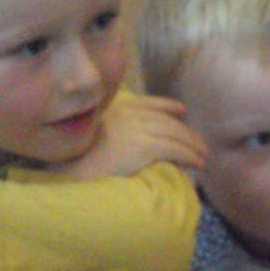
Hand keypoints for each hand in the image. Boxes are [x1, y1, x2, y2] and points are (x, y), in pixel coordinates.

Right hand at [56, 95, 205, 178]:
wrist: (67, 167)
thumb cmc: (73, 157)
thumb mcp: (90, 133)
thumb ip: (109, 130)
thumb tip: (126, 142)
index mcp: (116, 109)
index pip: (149, 103)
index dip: (167, 106)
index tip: (182, 110)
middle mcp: (128, 115)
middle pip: (166, 120)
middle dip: (186, 132)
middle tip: (200, 143)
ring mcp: (136, 129)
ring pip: (174, 134)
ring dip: (192, 145)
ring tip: (202, 155)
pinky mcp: (142, 147)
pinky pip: (173, 149)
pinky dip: (189, 155)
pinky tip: (197, 162)